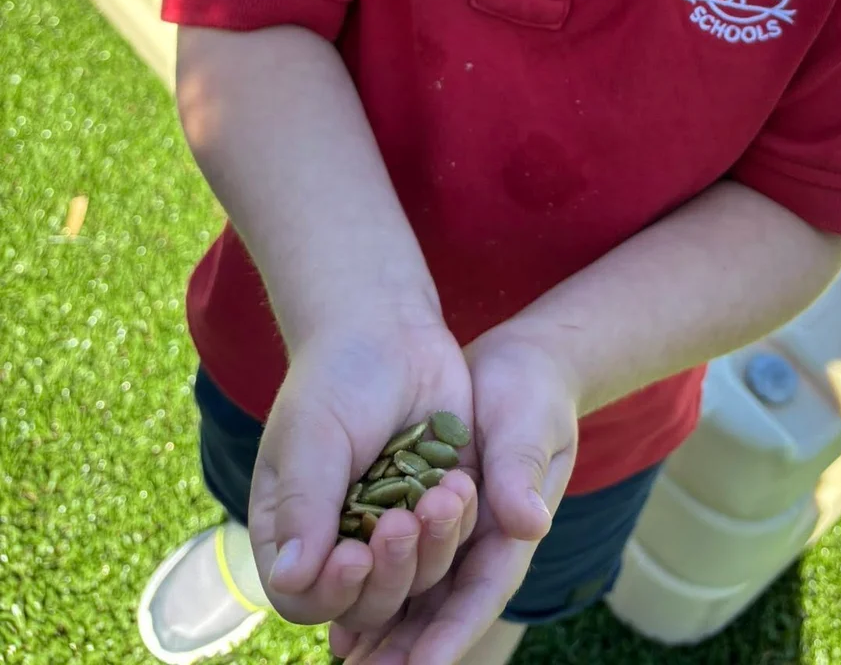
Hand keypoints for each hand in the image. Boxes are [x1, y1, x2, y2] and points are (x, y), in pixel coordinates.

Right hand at [248, 317, 478, 638]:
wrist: (389, 327)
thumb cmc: (336, 375)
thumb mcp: (312, 436)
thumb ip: (303, 506)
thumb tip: (291, 580)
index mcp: (295, 530)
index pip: (306, 597)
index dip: (332, 593)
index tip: (356, 555)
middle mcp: (344, 539)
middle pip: (368, 602)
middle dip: (391, 572)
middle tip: (403, 524)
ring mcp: (395, 526)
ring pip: (419, 578)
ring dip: (432, 546)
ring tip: (441, 494)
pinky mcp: (439, 505)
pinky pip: (456, 540)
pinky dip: (460, 521)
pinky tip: (459, 482)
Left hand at [334, 329, 579, 664]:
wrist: (517, 365)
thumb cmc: (530, 391)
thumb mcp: (529, 424)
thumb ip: (521, 472)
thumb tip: (530, 524)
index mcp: (511, 532)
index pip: (481, 594)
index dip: (451, 634)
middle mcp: (480, 546)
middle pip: (442, 611)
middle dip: (408, 647)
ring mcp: (453, 536)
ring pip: (416, 597)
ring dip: (385, 627)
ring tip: (346, 655)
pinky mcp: (425, 515)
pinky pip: (397, 564)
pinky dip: (370, 590)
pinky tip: (338, 616)